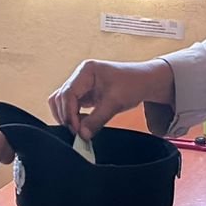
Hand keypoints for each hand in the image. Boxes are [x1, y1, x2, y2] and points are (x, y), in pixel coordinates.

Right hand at [48, 58, 174, 140]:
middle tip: (78, 132)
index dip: (69, 113)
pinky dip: (74, 117)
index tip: (77, 129)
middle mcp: (80, 76)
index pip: (68, 94)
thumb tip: (82, 135)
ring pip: (63, 102)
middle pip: (61, 98)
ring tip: (80, 129)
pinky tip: (84, 124)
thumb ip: (97, 119)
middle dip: (66, 116)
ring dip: (67, 117)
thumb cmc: (132, 84)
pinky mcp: (84, 93)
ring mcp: (81, 84)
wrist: (144, 81)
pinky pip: (71, 106)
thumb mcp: (115, 103)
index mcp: (86, 71)